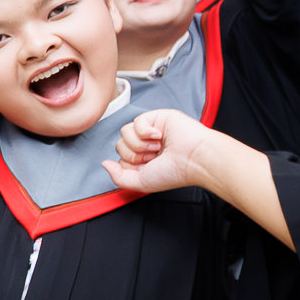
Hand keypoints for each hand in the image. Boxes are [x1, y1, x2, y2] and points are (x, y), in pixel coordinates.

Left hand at [103, 107, 223, 195]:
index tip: (147, 167)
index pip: (120, 159)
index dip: (130, 164)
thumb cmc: (174, 172)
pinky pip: (136, 121)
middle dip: (135, 154)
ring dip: (140, 143)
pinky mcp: (157, 117)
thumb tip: (104, 164)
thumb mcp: (140, 182)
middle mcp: (145, 145)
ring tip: (157, 147)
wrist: (194, 158)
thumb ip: (118, 177)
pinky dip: (146, 131)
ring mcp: (150, 131)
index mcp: (143, 160)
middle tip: (154, 157)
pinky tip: (159, 136)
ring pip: (125, 132)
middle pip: (120, 145)